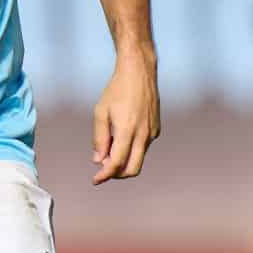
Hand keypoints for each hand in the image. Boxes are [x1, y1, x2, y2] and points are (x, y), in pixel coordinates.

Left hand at [91, 51, 158, 184]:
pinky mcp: (156, 129)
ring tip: (109, 147)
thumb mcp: (101, 113)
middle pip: (132, 169)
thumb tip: (98, 160)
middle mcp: (143, 134)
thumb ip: (99, 139)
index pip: (117, 163)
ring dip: (123, 160)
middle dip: (117, 174)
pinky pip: (143, 147)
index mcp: (127, 130)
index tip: (95, 180)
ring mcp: (152, 132)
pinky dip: (131, 149)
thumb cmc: (117, 90)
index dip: (105, 175)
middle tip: (103, 168)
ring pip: (138, 158)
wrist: (139, 72)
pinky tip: (121, 136)